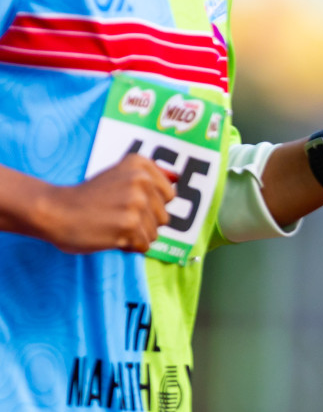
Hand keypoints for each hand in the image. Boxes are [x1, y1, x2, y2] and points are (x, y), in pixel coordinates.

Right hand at [38, 155, 173, 254]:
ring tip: (113, 226)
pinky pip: (144, 245)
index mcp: (140, 164)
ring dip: (136, 236)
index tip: (126, 203)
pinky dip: (129, 247)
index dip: (150, 206)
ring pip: (155, 232)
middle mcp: (141, 180)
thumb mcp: (119, 175)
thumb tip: (178, 178)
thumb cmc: (88, 198)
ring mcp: (136, 203)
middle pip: (164, 216)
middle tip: (116, 217)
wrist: (55, 211)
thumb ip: (150, 176)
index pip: (169, 195)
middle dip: (143, 223)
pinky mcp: (129, 225)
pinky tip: (111, 236)